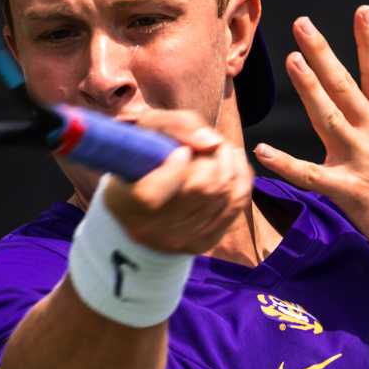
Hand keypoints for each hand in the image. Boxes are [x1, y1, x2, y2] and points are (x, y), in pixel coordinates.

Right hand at [91, 110, 256, 258]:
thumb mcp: (145, 131)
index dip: (175, 168)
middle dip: (213, 157)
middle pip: (202, 187)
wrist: (140, 209)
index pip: (153, 195)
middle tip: (209, 144)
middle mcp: (154, 229)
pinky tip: (232, 164)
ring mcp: (181, 240)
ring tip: (220, 150)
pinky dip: (241, 178)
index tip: (181, 152)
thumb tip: (212, 141)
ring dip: (229, 163)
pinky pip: (236, 205)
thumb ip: (176, 126)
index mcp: (128, 204)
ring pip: (224, 194)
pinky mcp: (204, 242)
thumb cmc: (142, 160)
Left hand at [255, 8, 368, 269]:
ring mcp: (361, 159)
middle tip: (303, 24)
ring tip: (292, 59)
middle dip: (322, 53)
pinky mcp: (348, 189)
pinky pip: (309, 174)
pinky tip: (263, 151)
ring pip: (328, 115)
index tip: (362, 11)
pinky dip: (285, 163)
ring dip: (309, 87)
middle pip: (345, 85)